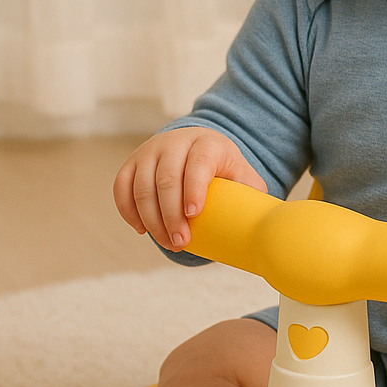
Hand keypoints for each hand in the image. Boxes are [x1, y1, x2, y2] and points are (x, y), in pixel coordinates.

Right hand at [114, 128, 267, 251]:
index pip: (198, 164)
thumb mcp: (242, 174)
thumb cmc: (223, 168)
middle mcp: (174, 143)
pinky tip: (142, 230)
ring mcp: (149, 152)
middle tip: (181, 243)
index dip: (194, 189)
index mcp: (207, 144)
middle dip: (171, 215)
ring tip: (168, 242)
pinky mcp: (132, 163)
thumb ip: (252, 193)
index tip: (194, 215)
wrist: (197, 146)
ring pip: (141, 186)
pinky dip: (128, 211)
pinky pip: (121, 188)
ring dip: (151, 219)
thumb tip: (266, 225)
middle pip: (166, 179)